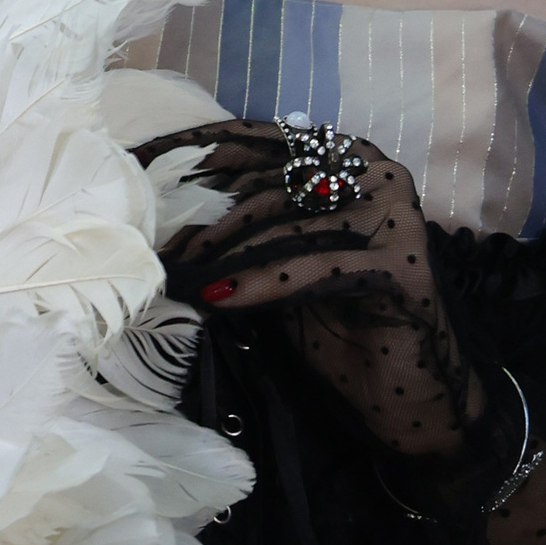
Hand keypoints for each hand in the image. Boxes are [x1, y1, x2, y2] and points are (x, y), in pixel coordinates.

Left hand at [137, 118, 545, 544]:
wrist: (411, 404)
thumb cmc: (340, 332)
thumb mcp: (278, 272)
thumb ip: (241, 238)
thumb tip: (160, 227)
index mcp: (342, 160)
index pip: (257, 140)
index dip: (193, 147)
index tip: (135, 160)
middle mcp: (372, 173)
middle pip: (268, 180)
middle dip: (203, 214)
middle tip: (152, 244)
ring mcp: (393, 213)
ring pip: (287, 220)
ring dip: (224, 252)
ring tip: (177, 276)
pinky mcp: (404, 262)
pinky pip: (317, 264)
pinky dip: (262, 281)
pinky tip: (218, 296)